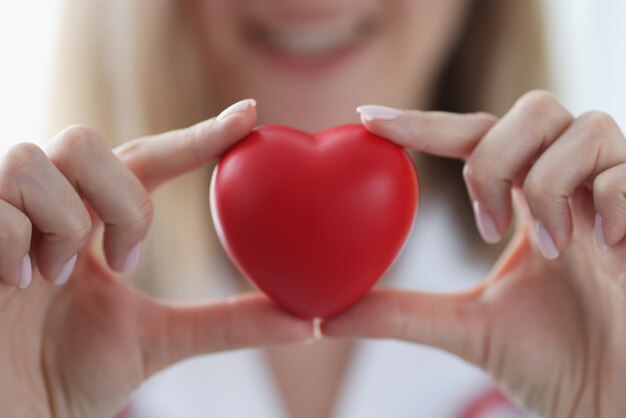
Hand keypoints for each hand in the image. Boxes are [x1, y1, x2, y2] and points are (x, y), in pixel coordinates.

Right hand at [0, 99, 311, 417]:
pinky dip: (14, 243)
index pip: (144, 160)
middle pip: (87, 140)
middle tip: (126, 259)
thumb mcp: (156, 342)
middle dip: (121, 198)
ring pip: (39, 158)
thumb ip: (225, 324)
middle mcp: (43, 207)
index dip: (195, 136)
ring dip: (67, 222)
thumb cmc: (65, 379)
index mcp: (89, 223)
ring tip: (61, 278)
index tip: (249, 116)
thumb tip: (306, 321)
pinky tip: (18, 285)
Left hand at [324, 91, 625, 417]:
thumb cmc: (553, 359)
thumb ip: (402, 313)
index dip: (423, 124)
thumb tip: (327, 317)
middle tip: (489, 227)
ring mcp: (618, 193)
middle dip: (497, 159)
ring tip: (550, 249)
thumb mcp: (468, 327)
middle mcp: (573, 183)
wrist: (614, 402)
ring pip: (583, 126)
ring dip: (549, 185)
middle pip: (534, 109)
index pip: (474, 137)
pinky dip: (608, 203)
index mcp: (528, 199)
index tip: (366, 120)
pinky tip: (602, 250)